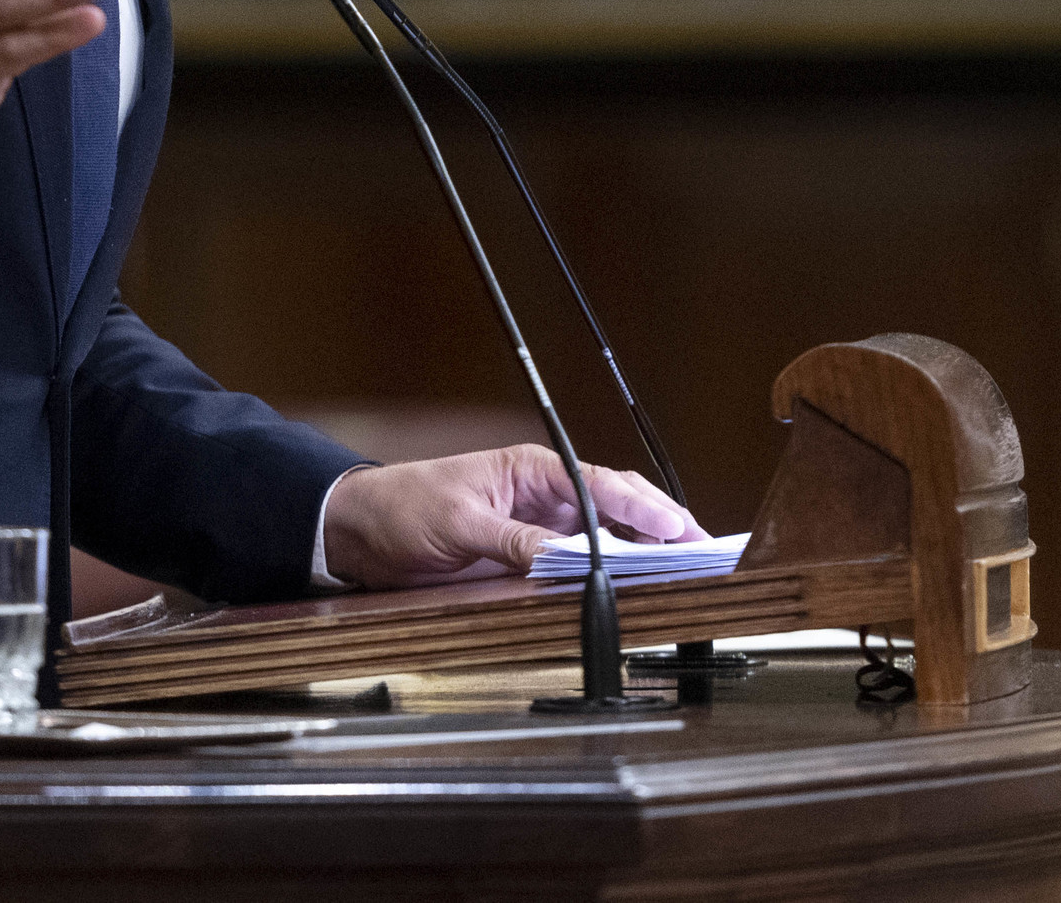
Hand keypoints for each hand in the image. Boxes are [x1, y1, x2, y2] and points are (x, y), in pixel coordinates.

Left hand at [319, 445, 703, 588]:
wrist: (358, 531)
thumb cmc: (403, 508)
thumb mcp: (460, 524)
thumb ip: (515, 541)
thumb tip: (567, 558)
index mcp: (531, 470)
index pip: (601, 484)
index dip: (644, 508)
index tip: (679, 528)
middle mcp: (542, 496)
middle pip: (615, 508)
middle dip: (660, 528)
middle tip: (701, 554)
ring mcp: (536, 527)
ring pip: (603, 537)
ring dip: (640, 553)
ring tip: (681, 574)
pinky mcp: (524, 557)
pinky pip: (575, 564)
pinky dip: (604, 574)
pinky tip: (628, 590)